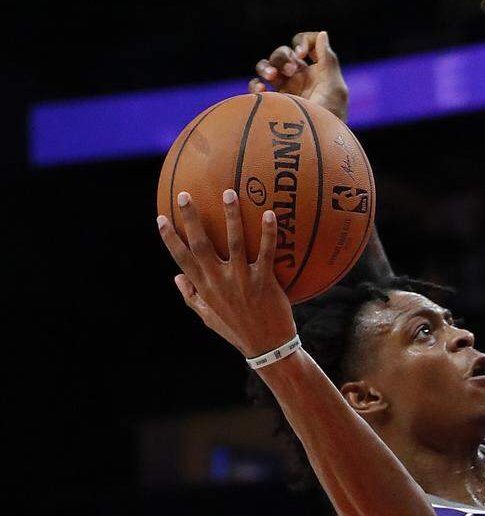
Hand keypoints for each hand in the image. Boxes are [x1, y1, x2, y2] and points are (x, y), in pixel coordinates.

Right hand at [157, 190, 295, 358]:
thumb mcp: (208, 317)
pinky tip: (269, 213)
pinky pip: (267, 252)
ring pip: (235, 243)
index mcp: (204, 287)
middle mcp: (219, 281)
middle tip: (185, 195)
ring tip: (228, 192)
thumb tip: (176, 277)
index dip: (169, 238)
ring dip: (231, 217)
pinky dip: (268, 233)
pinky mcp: (264, 281)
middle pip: (201, 245)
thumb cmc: (237, 329)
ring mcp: (242, 280)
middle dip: (191, 219)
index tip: (161, 217)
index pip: (181, 259)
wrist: (267, 347)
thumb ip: (191, 296)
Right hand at [250, 31, 348, 121]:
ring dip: (266, 67)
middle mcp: (299, 77)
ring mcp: (283, 89)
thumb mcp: (335, 87)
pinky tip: (262, 91)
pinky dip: (255, 84)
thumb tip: (323, 33)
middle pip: (282, 52)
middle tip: (290, 70)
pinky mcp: (270, 102)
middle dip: (283, 56)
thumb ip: (328, 60)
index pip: (306, 44)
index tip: (301, 54)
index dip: (302, 42)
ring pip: (266, 66)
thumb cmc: (331, 117)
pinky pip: (256, 86)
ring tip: (270, 78)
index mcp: (316, 70)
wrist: (315, 145)